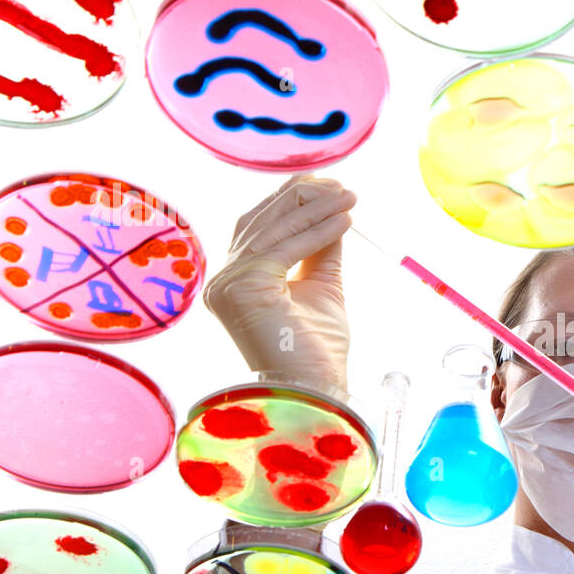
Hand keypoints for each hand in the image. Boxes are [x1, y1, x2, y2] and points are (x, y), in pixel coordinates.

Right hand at [203, 175, 356, 391]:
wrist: (315, 388)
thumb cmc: (317, 348)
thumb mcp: (321, 285)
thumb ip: (320, 248)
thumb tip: (334, 208)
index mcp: (236, 278)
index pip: (260, 226)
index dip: (292, 200)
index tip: (330, 185)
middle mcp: (223, 279)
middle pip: (263, 221)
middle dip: (305, 198)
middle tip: (343, 186)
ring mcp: (227, 283)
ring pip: (275, 230)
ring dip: (316, 209)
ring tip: (350, 198)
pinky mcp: (241, 286)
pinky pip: (285, 248)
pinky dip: (318, 231)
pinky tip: (345, 221)